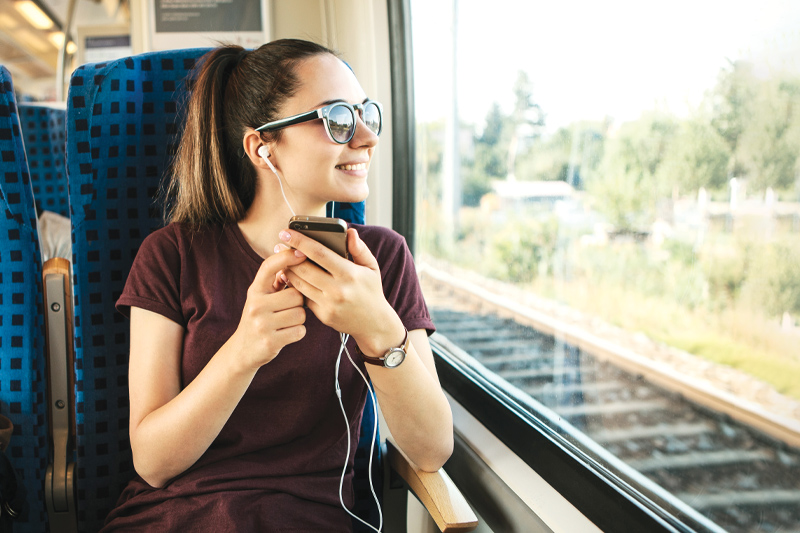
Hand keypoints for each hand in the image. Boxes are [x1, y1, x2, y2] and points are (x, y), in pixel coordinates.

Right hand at [229, 249, 307, 369]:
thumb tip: (295, 258)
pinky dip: (298, 332)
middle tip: (287, 309)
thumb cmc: (259, 318)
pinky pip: (299, 331)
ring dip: (299, 319)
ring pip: (300, 313)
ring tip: (285, 322)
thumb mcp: (261, 297)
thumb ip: (275, 281)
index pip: (269, 266)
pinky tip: (286, 333)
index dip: (286, 257)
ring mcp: (262, 324)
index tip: (301, 251)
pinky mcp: (270, 341)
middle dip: (298, 302)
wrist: (243, 350)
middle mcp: (255, 305)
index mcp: (254, 290)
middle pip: (295, 295)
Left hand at [281, 228, 402, 346]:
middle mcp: (338, 290)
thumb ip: (359, 249)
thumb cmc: (371, 291)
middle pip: (304, 269)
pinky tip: (292, 277)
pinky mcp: (323, 315)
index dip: (300, 241)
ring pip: (300, 284)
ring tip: (282, 260)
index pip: (320, 253)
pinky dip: (296, 286)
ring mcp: (329, 304)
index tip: (286, 233)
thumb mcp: (372, 267)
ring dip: (288, 271)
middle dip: (288, 256)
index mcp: (350, 274)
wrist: (375, 324)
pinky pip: (304, 297)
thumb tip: (349, 232)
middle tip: (279, 245)